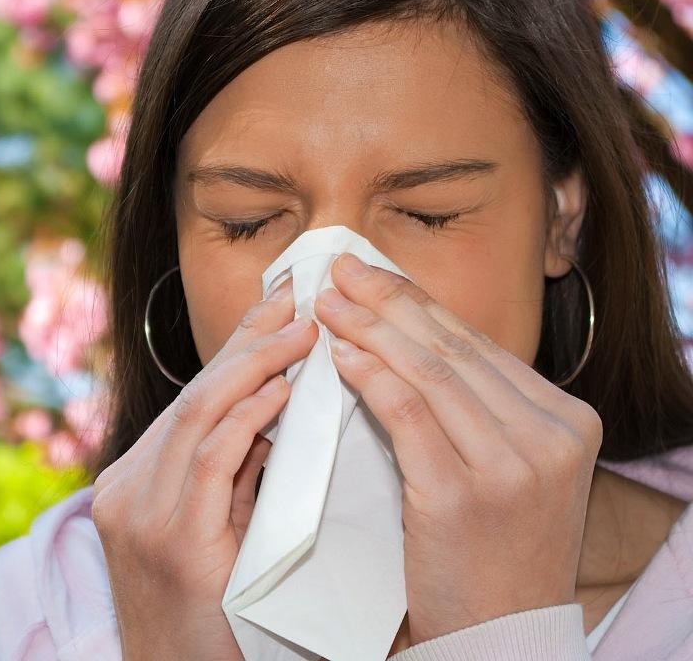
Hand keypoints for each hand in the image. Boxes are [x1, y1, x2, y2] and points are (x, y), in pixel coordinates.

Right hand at [91, 276, 318, 659]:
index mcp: (133, 482)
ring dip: (255, 367)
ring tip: (302, 333)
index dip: (234, 348)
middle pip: (193, 395)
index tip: (275, 307)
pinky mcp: (173, 543)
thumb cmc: (210, 616)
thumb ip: (232, 474)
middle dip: (247, 342)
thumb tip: (277, 410)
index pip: (191, 399)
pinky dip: (247, 419)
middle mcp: (127, 489)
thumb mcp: (211, 531)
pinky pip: (211, 461)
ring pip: (198, 415)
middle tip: (293, 300)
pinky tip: (281, 392)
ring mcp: (142, 514)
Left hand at [314, 252, 601, 644]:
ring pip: (430, 372)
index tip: (372, 275)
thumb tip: (405, 335)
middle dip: (388, 301)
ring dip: (370, 328)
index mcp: (567, 419)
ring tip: (328, 303)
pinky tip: (339, 355)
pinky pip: (408, 415)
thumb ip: (476, 408)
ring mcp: (513, 465)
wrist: (501, 637)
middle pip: (452, 348)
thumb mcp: (509, 469)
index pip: (477, 344)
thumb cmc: (492, 551)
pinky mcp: (463, 496)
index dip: (418, 303)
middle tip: (339, 270)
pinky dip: (370, 377)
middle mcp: (551, 435)